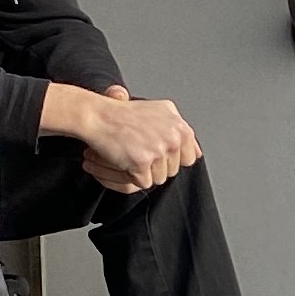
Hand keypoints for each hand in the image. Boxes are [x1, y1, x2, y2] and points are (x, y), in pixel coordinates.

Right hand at [42, 84, 196, 190]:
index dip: (172, 159)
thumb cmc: (123, 115)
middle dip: (156, 166)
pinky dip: (131, 175)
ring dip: (143, 172)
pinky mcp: (142, 162)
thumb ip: (180, 131)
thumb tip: (196, 153)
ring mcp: (159, 149)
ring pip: (159, 179)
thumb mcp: (161, 112)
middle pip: (172, 170)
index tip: (156, 154)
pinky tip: (122, 159)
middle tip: (137, 151)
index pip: (189, 157)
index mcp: (179, 126)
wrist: (98, 116)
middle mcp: (173, 136)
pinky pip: (143, 183)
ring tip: (128, 154)